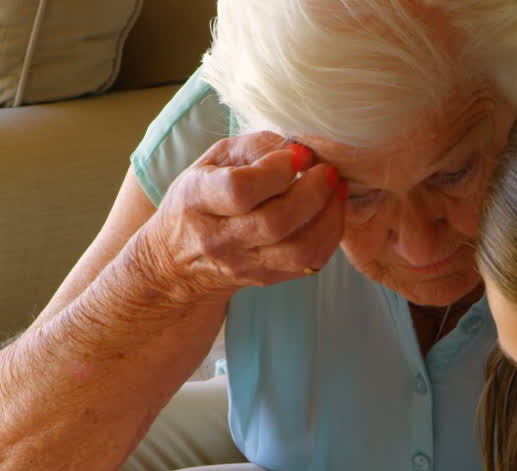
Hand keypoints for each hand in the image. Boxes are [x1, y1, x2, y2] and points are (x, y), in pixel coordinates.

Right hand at [140, 131, 346, 298]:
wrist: (179, 260)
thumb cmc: (200, 198)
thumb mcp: (211, 161)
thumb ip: (252, 147)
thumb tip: (296, 146)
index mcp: (197, 200)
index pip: (239, 190)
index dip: (276, 170)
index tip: (298, 153)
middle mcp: (219, 239)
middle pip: (275, 222)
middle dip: (313, 192)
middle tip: (328, 170)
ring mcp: (244, 264)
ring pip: (299, 250)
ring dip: (329, 217)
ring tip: (337, 189)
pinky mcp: (267, 278)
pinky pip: (311, 262)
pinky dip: (330, 234)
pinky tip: (331, 211)